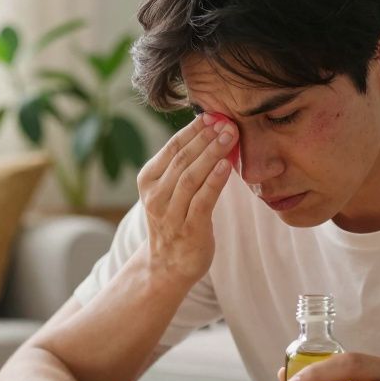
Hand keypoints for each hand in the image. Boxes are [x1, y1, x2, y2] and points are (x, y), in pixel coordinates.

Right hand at [136, 113, 237, 288]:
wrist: (167, 266)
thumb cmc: (174, 221)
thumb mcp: (169, 190)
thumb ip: (183, 165)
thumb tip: (211, 130)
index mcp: (148, 179)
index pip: (172, 147)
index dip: (194, 129)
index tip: (213, 114)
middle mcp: (156, 195)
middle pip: (183, 159)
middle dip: (206, 137)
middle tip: (227, 121)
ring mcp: (171, 214)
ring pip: (191, 176)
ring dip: (212, 153)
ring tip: (230, 136)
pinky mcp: (190, 229)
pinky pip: (202, 200)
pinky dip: (214, 180)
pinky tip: (227, 165)